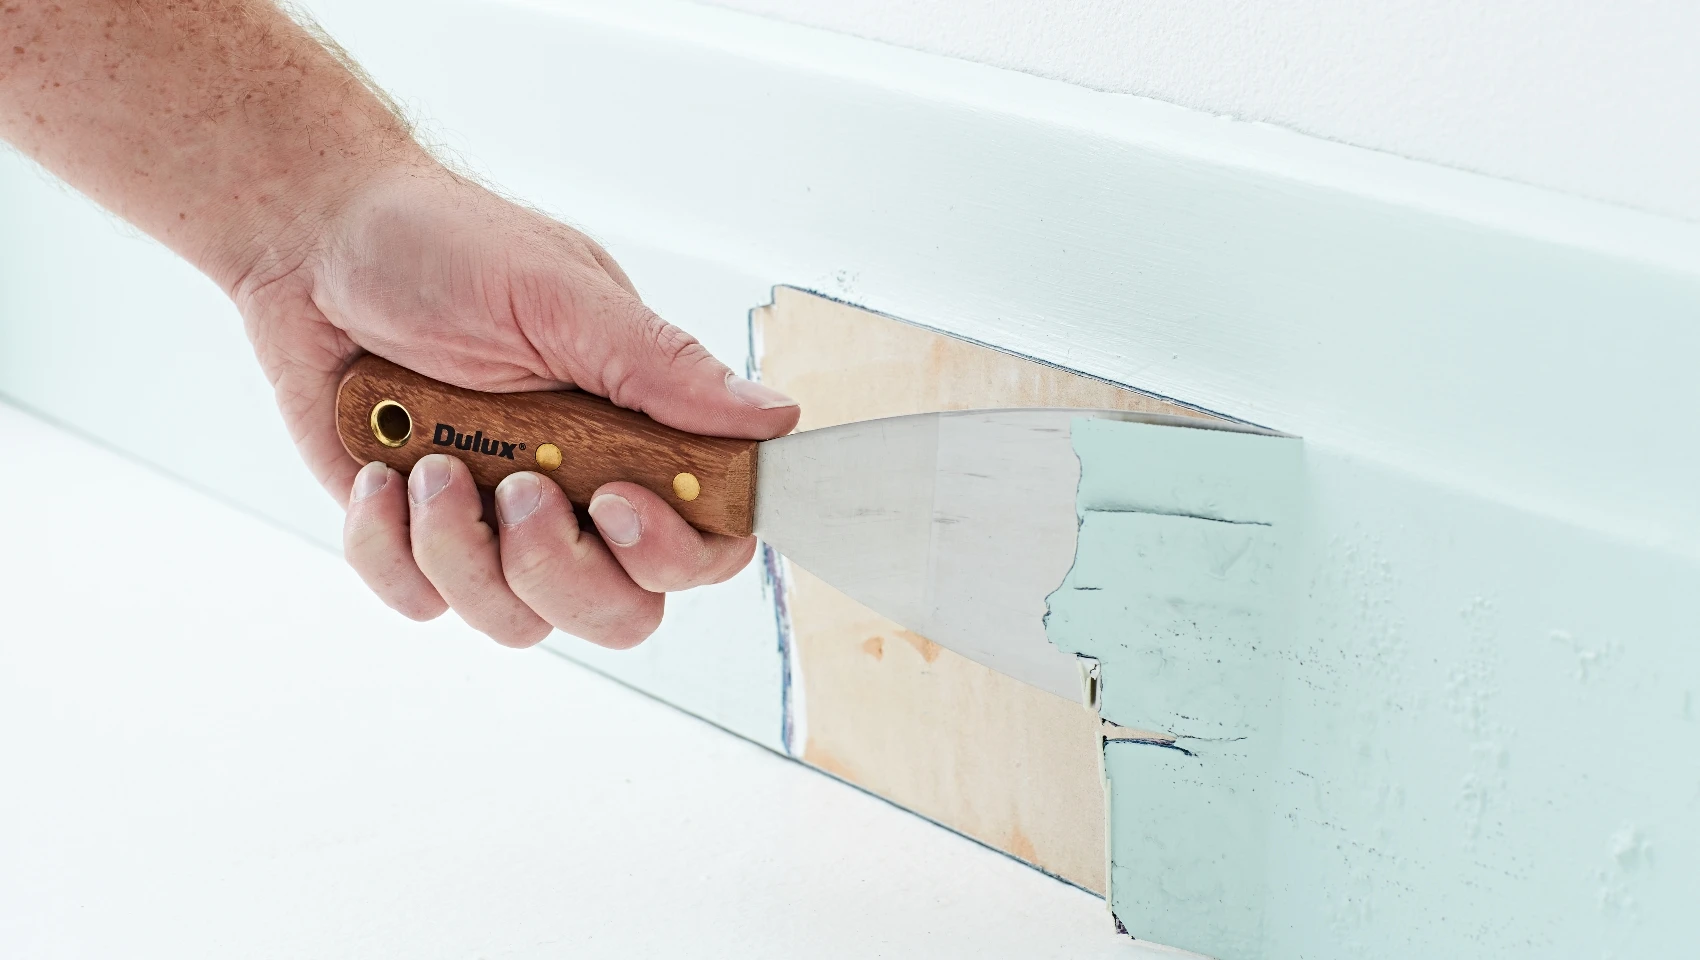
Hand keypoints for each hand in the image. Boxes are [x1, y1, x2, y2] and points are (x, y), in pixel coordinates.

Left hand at [233, 165, 799, 647]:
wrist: (310, 241)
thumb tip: (776, 419)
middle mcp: (581, 490)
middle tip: (519, 489)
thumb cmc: (441, 243)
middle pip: (622, 612)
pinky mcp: (419, 539)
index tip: (617, 500)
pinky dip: (389, 545)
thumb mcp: (561, 294)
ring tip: (427, 463)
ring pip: (518, 621)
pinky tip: (379, 469)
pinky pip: (423, 603)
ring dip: (460, 548)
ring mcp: (498, 523)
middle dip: (561, 570)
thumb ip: (663, 367)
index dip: (674, 552)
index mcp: (638, 431)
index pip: (708, 541)